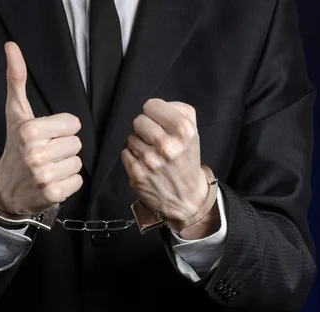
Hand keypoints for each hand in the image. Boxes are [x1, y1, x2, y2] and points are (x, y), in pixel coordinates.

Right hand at [0, 42, 83, 214]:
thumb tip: (11, 46)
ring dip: (66, 165)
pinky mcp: (54, 194)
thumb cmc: (15, 146)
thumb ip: (17, 79)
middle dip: (64, 147)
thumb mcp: (16, 113)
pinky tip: (52, 180)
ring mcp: (45, 175)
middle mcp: (36, 154)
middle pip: (77, 143)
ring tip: (49, 166)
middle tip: (46, 153)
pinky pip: (78, 181)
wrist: (5, 188)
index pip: (73, 124)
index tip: (46, 136)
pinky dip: (68, 182)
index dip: (62, 129)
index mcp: (31, 131)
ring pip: (78, 162)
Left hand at [121, 98, 218, 236]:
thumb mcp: (193, 132)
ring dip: (139, 144)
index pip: (151, 105)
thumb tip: (155, 106)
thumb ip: (178, 111)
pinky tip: (146, 165)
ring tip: (153, 155)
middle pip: (138, 120)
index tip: (159, 122)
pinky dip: (133, 158)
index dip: (154, 113)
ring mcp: (150, 160)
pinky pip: (125, 153)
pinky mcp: (137, 173)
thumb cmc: (186, 160)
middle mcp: (166, 145)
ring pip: (131, 137)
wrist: (186, 197)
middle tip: (155, 140)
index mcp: (183, 130)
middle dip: (145, 128)